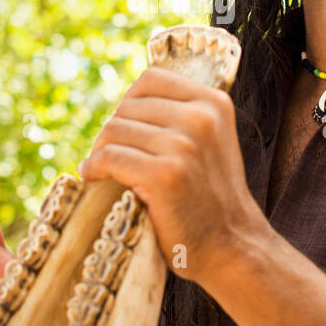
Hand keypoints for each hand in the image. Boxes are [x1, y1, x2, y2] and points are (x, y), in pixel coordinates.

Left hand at [75, 66, 266, 287]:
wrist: (230, 246)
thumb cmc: (209, 195)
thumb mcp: (209, 140)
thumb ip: (179, 114)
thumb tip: (126, 101)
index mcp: (213, 103)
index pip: (151, 80)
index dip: (129, 104)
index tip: (127, 131)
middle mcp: (202, 118)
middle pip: (127, 106)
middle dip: (113, 132)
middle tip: (112, 159)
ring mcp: (184, 146)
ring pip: (114, 130)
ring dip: (101, 152)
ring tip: (105, 171)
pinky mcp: (166, 175)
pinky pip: (110, 158)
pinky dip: (94, 168)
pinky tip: (94, 178)